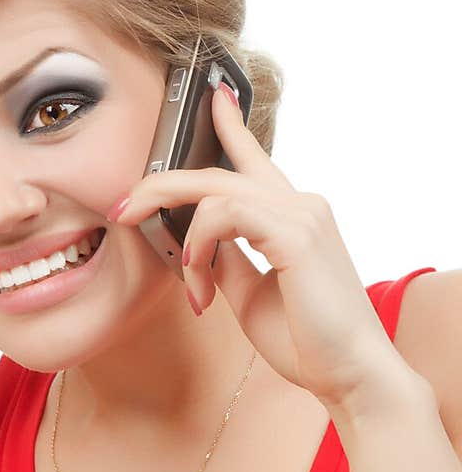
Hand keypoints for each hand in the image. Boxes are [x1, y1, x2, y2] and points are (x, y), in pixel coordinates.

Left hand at [110, 82, 407, 411]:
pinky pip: (225, 215)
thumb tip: (192, 241)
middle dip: (160, 186)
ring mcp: (303, 214)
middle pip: (216, 173)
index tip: (213, 96)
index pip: (254, 158)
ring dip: (185, 239)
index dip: (230, 124)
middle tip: (122, 208)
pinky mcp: (298, 234)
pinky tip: (200, 279)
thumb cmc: (307, 340)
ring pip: (215, 192)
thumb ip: (224, 260)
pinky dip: (200, 245)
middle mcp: (301, 204)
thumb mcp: (249, 294)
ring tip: (190, 281)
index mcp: (292, 215)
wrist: (350, 374)